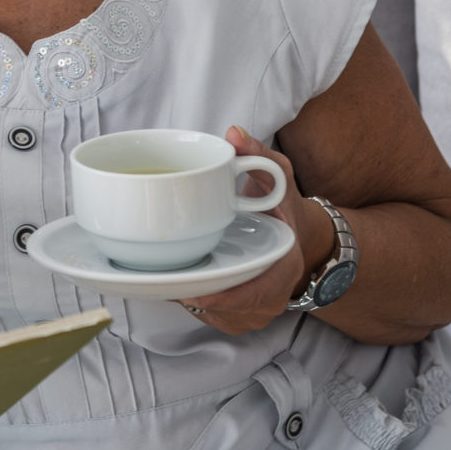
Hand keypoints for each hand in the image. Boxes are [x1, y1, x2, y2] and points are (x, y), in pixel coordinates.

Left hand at [171, 126, 329, 334]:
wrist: (295, 235)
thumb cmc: (282, 206)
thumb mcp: (277, 174)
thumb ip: (257, 153)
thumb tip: (234, 134)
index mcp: (284, 266)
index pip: (255, 292)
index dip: (222, 296)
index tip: (188, 290)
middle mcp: (271, 297)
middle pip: (224, 307)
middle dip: (189, 292)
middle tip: (155, 273)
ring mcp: (254, 312)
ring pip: (211, 312)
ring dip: (184, 296)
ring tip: (158, 272)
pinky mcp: (236, 315)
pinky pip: (208, 313)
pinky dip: (188, 297)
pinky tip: (170, 277)